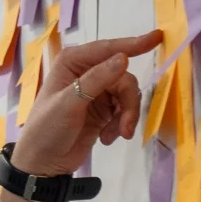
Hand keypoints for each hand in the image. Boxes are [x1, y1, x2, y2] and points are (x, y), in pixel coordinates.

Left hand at [11, 30, 162, 174]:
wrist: (44, 164)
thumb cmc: (47, 129)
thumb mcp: (69, 103)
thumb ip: (96, 80)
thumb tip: (124, 58)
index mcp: (72, 62)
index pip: (107, 49)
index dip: (133, 44)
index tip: (157, 37)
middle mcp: (86, 72)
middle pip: (123, 77)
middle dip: (127, 102)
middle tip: (126, 126)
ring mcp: (96, 91)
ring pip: (127, 94)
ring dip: (126, 116)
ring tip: (114, 135)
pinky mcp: (104, 110)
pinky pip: (125, 110)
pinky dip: (121, 124)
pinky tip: (107, 138)